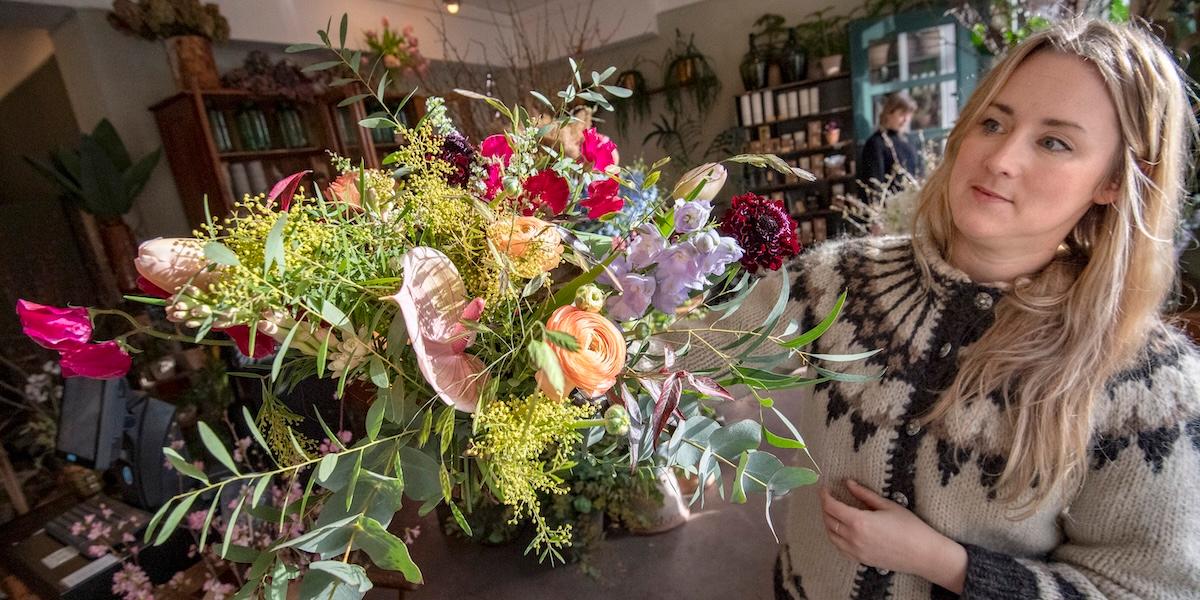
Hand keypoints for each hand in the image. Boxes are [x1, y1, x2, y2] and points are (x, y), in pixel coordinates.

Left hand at [820, 479, 966, 592]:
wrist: (923, 554)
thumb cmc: (910, 527)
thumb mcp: (887, 505)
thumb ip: (864, 494)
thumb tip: (848, 483)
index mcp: (859, 521)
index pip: (832, 507)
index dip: (825, 496)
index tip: (824, 488)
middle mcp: (853, 538)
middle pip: (829, 520)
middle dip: (826, 507)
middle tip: (829, 497)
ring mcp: (856, 551)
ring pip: (831, 535)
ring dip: (828, 522)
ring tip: (833, 511)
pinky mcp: (861, 560)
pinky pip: (839, 548)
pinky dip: (835, 537)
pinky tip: (840, 529)